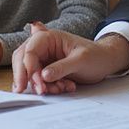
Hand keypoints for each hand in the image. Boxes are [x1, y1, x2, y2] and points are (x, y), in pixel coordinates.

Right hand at [12, 23, 128, 93]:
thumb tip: (43, 75)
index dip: (26, 66)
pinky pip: (40, 81)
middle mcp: (44, 47)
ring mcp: (45, 59)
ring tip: (62, 88)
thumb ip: (62, 67)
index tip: (27, 83)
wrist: (105, 62)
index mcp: (50, 37)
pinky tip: (64, 87)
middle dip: (28, 77)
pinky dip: (48, 87)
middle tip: (38, 91)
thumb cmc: (96, 55)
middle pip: (23, 60)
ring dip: (42, 85)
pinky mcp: (47, 70)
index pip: (30, 49)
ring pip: (30, 73)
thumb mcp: (81, 60)